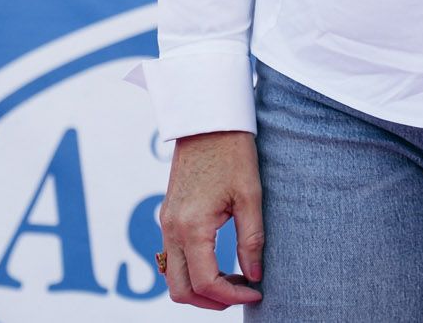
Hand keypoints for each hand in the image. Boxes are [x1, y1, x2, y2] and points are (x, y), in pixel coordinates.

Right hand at [159, 131, 263, 309]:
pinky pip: (173, 257)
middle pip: (180, 290)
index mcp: (192, 226)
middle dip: (211, 301)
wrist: (208, 121)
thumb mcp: (250, 196)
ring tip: (236, 281)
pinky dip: (193, 270)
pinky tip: (221, 263)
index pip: (205, 282)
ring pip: (173, 276)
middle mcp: (171, 229)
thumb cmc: (233, 153)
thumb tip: (255, 276)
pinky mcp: (168, 216)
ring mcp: (166, 223)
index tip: (257, 293)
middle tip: (243, 294)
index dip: (232, 296)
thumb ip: (251, 239)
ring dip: (201, 288)